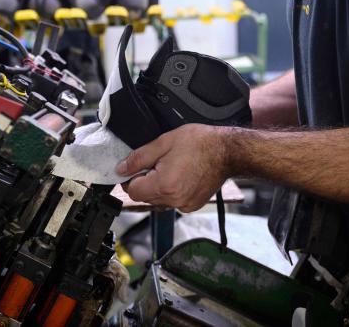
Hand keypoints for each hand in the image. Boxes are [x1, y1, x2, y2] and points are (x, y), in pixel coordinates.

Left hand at [117, 124, 231, 211]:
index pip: (132, 191)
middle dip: (145, 182)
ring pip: (158, 201)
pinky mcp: (192, 205)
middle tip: (157, 164)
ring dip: (158, 187)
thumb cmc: (201, 143)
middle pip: (144, 197)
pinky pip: (172, 202)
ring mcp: (184, 204)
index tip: (137, 168)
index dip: (131, 178)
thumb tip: (121, 169)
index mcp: (164, 185)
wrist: (227, 151)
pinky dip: (171, 192)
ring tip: (171, 168)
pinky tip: (181, 176)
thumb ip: (138, 158)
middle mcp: (173, 200)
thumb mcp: (164, 143)